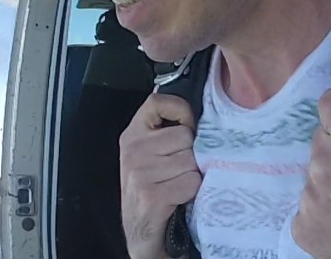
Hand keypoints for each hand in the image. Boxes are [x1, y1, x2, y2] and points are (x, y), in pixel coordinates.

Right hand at [119, 93, 202, 258]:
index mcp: (132, 135)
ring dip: (192, 174)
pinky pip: (191, 181)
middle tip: (178, 169)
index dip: (180, 111)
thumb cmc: (152, 188)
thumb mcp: (150, 154)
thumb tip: (198, 112)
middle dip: (190, 154)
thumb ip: (166, 131)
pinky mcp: (152, 195)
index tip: (186, 125)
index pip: (157, 101)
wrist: (141, 230)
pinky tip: (178, 197)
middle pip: (185, 136)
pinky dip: (191, 191)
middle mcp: (132, 150)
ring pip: (191, 160)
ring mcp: (140, 173)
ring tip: (177, 183)